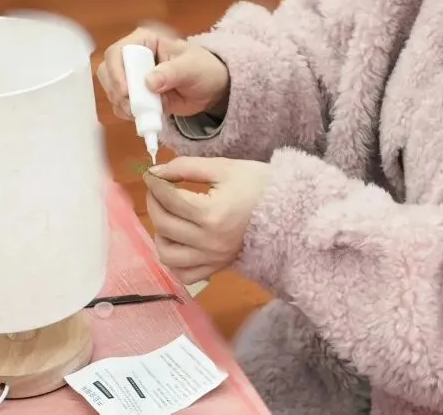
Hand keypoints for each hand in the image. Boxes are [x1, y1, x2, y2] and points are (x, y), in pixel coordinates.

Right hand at [97, 25, 229, 119]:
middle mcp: (133, 56)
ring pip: (111, 89)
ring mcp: (132, 76)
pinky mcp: (135, 94)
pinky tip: (142, 116)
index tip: (126, 91)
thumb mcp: (191, 68)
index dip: (117, 71)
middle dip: (117, 91)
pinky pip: (119, 104)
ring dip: (122, 104)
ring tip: (142, 112)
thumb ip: (171, 73)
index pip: (118, 51)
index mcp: (145, 40)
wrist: (211, 89)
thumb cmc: (203, 69)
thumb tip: (149, 82)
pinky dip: (126, 113)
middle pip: (107, 71)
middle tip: (133, 106)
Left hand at [143, 157, 270, 285]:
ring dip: (159, 233)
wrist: (290, 208)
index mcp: (211, 214)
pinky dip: (174, 260)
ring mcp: (213, 258)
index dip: (155, 183)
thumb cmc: (259, 183)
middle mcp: (209, 241)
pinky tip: (177, 241)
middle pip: (164, 224)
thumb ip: (187, 168)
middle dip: (154, 202)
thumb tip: (156, 172)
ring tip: (167, 215)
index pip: (169, 199)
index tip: (151, 173)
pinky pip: (184, 274)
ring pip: (167, 255)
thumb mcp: (224, 168)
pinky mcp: (217, 268)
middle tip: (158, 189)